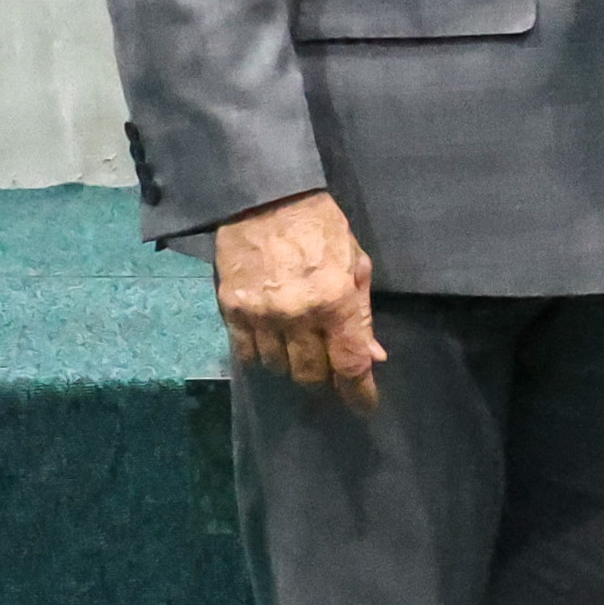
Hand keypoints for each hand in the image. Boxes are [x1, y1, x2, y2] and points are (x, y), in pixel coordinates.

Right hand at [213, 190, 380, 409]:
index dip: (359, 393)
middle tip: (329, 372)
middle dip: (324, 380)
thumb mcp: (355, 263)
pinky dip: (261, 356)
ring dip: (292, 366)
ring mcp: (260, 315)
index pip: (350, 363)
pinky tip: (270, 344)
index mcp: (335, 301)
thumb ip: (362, 313)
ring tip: (299, 350)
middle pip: (311, 374)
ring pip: (278, 368)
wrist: (265, 197)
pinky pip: (246, 354)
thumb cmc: (320, 226)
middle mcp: (298, 315)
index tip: (364, 407)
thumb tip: (372, 356)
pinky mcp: (231, 310)